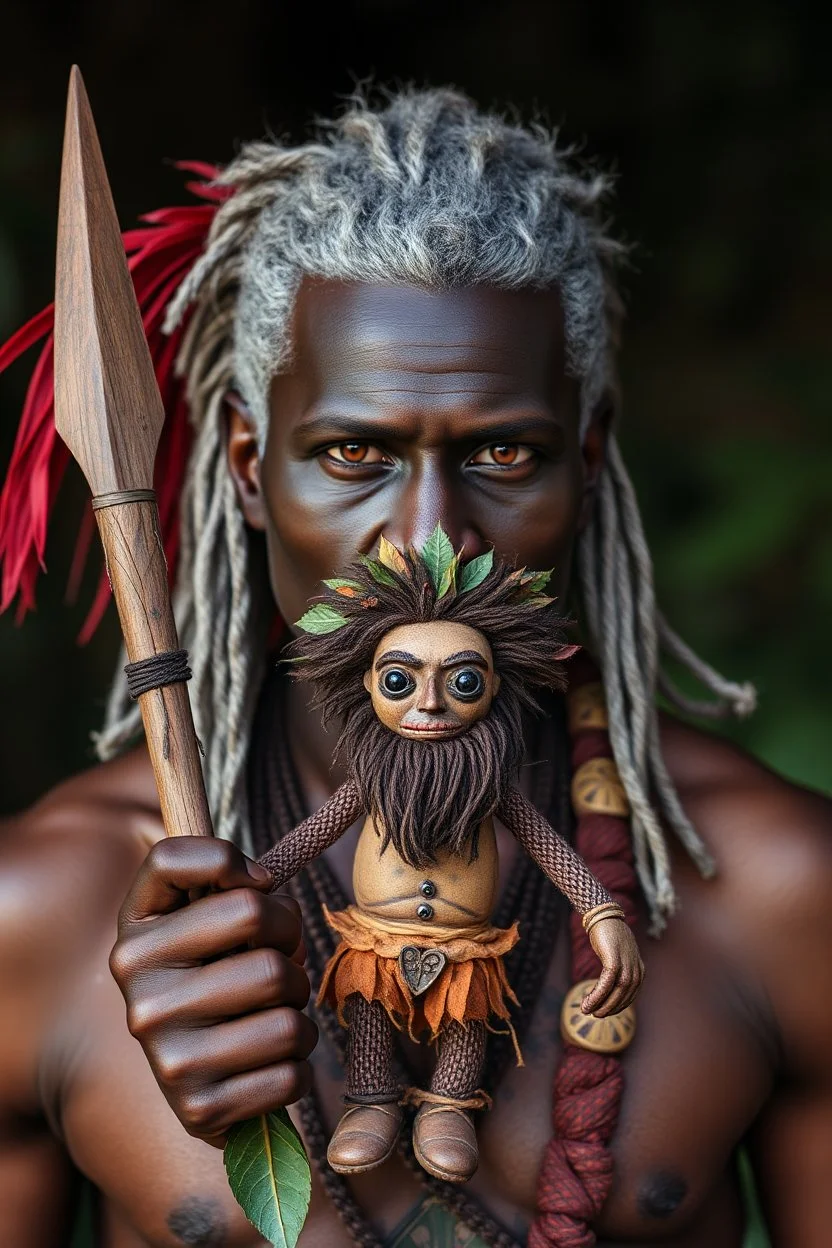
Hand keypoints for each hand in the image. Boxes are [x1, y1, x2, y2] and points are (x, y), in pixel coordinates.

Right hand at [109, 837, 316, 1145]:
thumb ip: (219, 878)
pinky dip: (297, 1065)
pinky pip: (292, 1070)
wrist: (202, 1086)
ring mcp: (166, 1056)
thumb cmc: (219, 981)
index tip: (255, 886)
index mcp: (135, 939)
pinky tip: (268, 1064)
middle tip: (279, 961)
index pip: (180, 859)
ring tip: (273, 1016)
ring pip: (286, 996)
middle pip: (255, 916)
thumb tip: (261, 883)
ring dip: (299, 1010)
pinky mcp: (199, 1109)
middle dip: (289, 938)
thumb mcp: (200, 919)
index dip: (233, 861)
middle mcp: (139, 996)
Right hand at [581, 918, 643, 1016]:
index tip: (603, 1012)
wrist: (604, 916)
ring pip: (615, 992)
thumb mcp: (619, 955)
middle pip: (623, 997)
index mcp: (639, 970)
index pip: (630, 996)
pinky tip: (587, 1001)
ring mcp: (626, 965)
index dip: (616, 1007)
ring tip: (586, 1010)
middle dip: (608, 1008)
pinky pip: (605, 984)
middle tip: (593, 1014)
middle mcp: (636, 969)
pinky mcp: (614, 960)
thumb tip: (611, 985)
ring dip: (600, 1004)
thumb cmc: (610, 936)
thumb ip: (620, 970)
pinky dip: (596, 995)